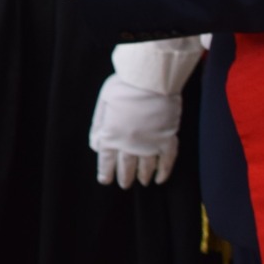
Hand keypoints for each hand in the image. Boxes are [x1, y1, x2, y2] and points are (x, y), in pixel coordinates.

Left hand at [89, 38, 202, 187]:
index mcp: (111, 135)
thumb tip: (95, 145)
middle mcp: (129, 144)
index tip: (105, 180)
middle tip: (124, 184)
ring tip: (141, 182)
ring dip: (142, 176)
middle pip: (126, 167)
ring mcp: (150, 143)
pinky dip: (164, 172)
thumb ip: (98, 126)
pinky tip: (160, 179)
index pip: (106, 160)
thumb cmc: (124, 86)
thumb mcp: (103, 103)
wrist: (150, 79)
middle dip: (124, 177)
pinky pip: (167, 161)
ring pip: (146, 167)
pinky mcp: (167, 139)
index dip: (105, 172)